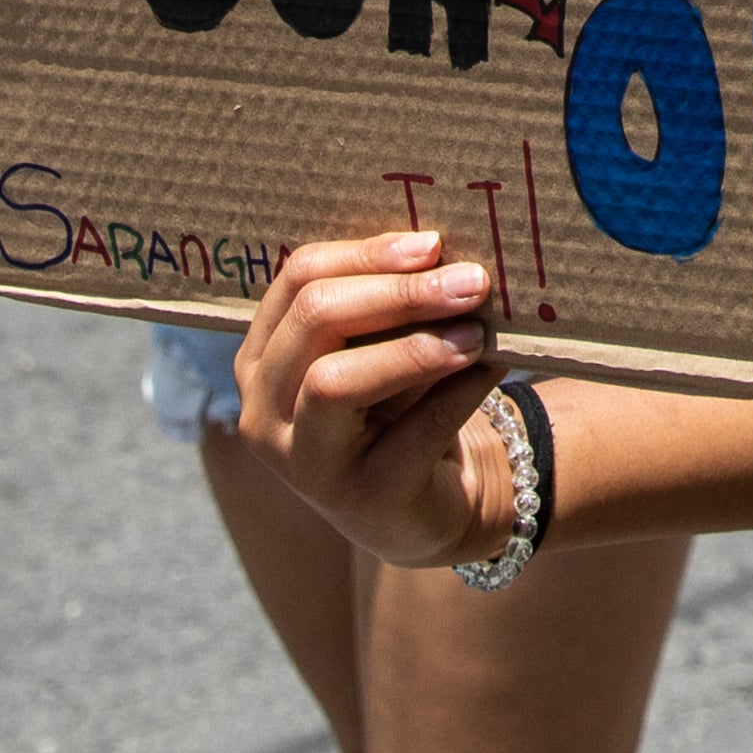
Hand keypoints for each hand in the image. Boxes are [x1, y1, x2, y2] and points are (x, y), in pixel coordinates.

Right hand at [235, 232, 511, 570]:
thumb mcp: (377, 353)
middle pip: (314, 319)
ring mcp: (302, 464)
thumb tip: (442, 249)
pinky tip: (492, 367)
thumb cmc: (394, 410)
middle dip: (398, 293)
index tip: (433, 244)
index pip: (297, 279)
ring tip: (477, 332)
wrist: (420, 508)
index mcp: (260, 359)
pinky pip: (409, 432)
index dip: (366, 254)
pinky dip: (457, 392)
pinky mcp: (359, 500)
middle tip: (470, 280)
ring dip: (415, 347)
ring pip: (334, 381)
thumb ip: (388, 306)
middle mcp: (263, 412)